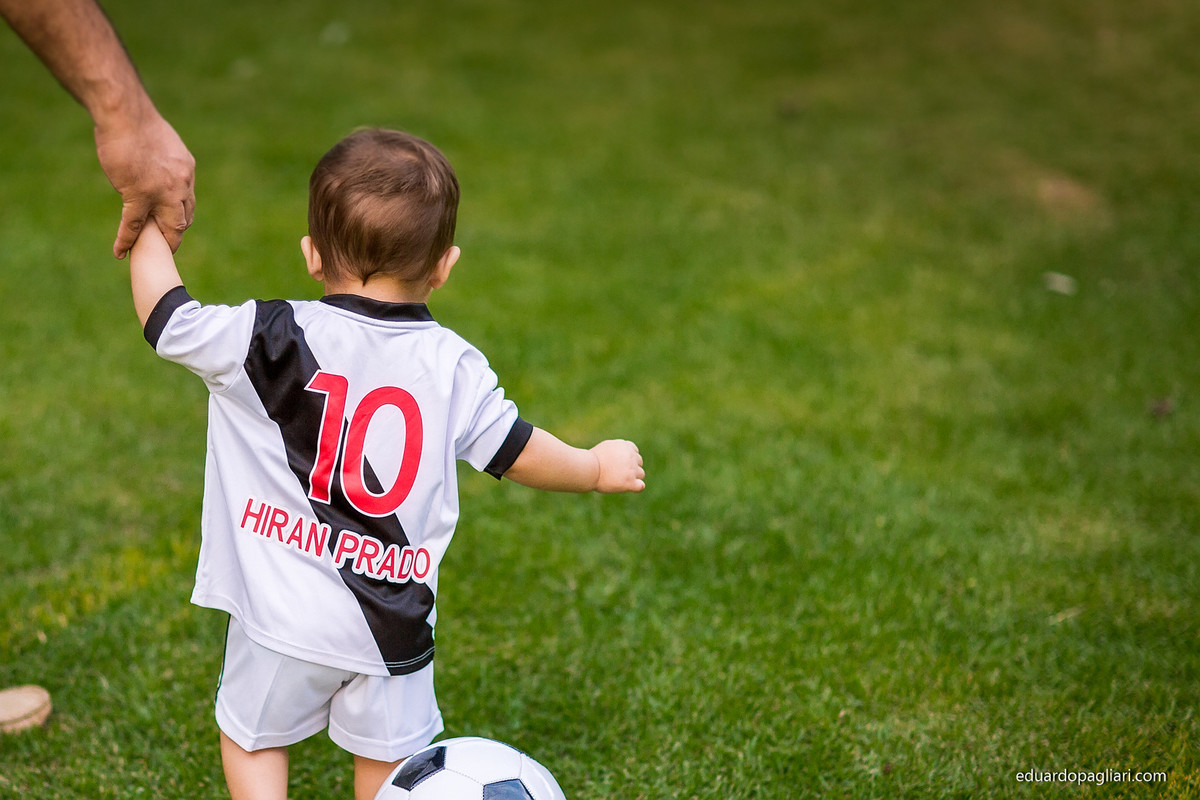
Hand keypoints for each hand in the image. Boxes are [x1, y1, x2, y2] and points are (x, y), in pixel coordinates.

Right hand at [95, 109, 194, 257]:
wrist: (125, 114)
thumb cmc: (135, 121)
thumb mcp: (162, 141)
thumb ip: (164, 158)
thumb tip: (158, 161)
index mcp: (186, 169)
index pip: (188, 199)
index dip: (181, 213)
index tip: (175, 221)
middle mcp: (181, 183)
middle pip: (184, 217)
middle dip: (176, 232)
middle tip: (168, 244)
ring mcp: (162, 191)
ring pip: (168, 226)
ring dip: (160, 242)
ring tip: (150, 254)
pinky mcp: (139, 194)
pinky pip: (134, 225)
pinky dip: (126, 240)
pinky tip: (120, 251)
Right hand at [591, 439, 645, 492]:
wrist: (589, 469)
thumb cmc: (592, 459)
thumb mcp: (606, 447)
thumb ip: (618, 449)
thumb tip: (624, 452)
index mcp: (625, 446)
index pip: (635, 451)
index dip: (628, 458)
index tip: (619, 463)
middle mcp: (631, 456)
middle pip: (639, 462)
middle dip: (631, 467)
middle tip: (617, 472)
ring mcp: (632, 469)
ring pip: (641, 473)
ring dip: (633, 477)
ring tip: (619, 479)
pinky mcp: (630, 482)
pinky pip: (641, 486)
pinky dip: (637, 487)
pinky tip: (630, 487)